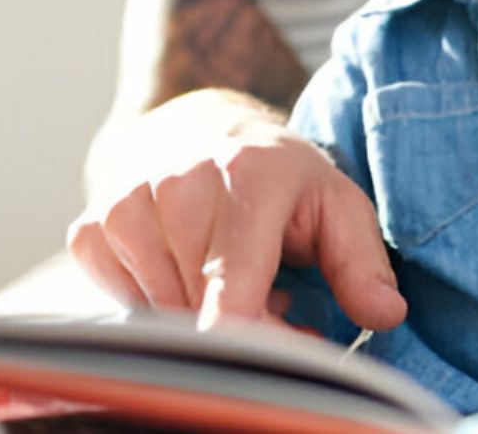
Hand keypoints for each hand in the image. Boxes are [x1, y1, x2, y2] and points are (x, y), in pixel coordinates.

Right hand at [67, 89, 406, 332]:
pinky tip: (183, 269)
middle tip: (274, 299)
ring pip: (163, 314)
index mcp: (248, 177)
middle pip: (201, 314)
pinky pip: (122, 301)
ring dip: (201, 313)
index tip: (292, 348)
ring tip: (230, 276)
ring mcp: (126, 205)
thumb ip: (362, 262)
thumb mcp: (335, 203)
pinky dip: (157, 301)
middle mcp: (178, 186)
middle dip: (245, 327)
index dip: (262, 342)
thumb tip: (384, 315)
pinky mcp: (92, 229)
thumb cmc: (277, 177)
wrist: (197, 128)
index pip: (233, 295)